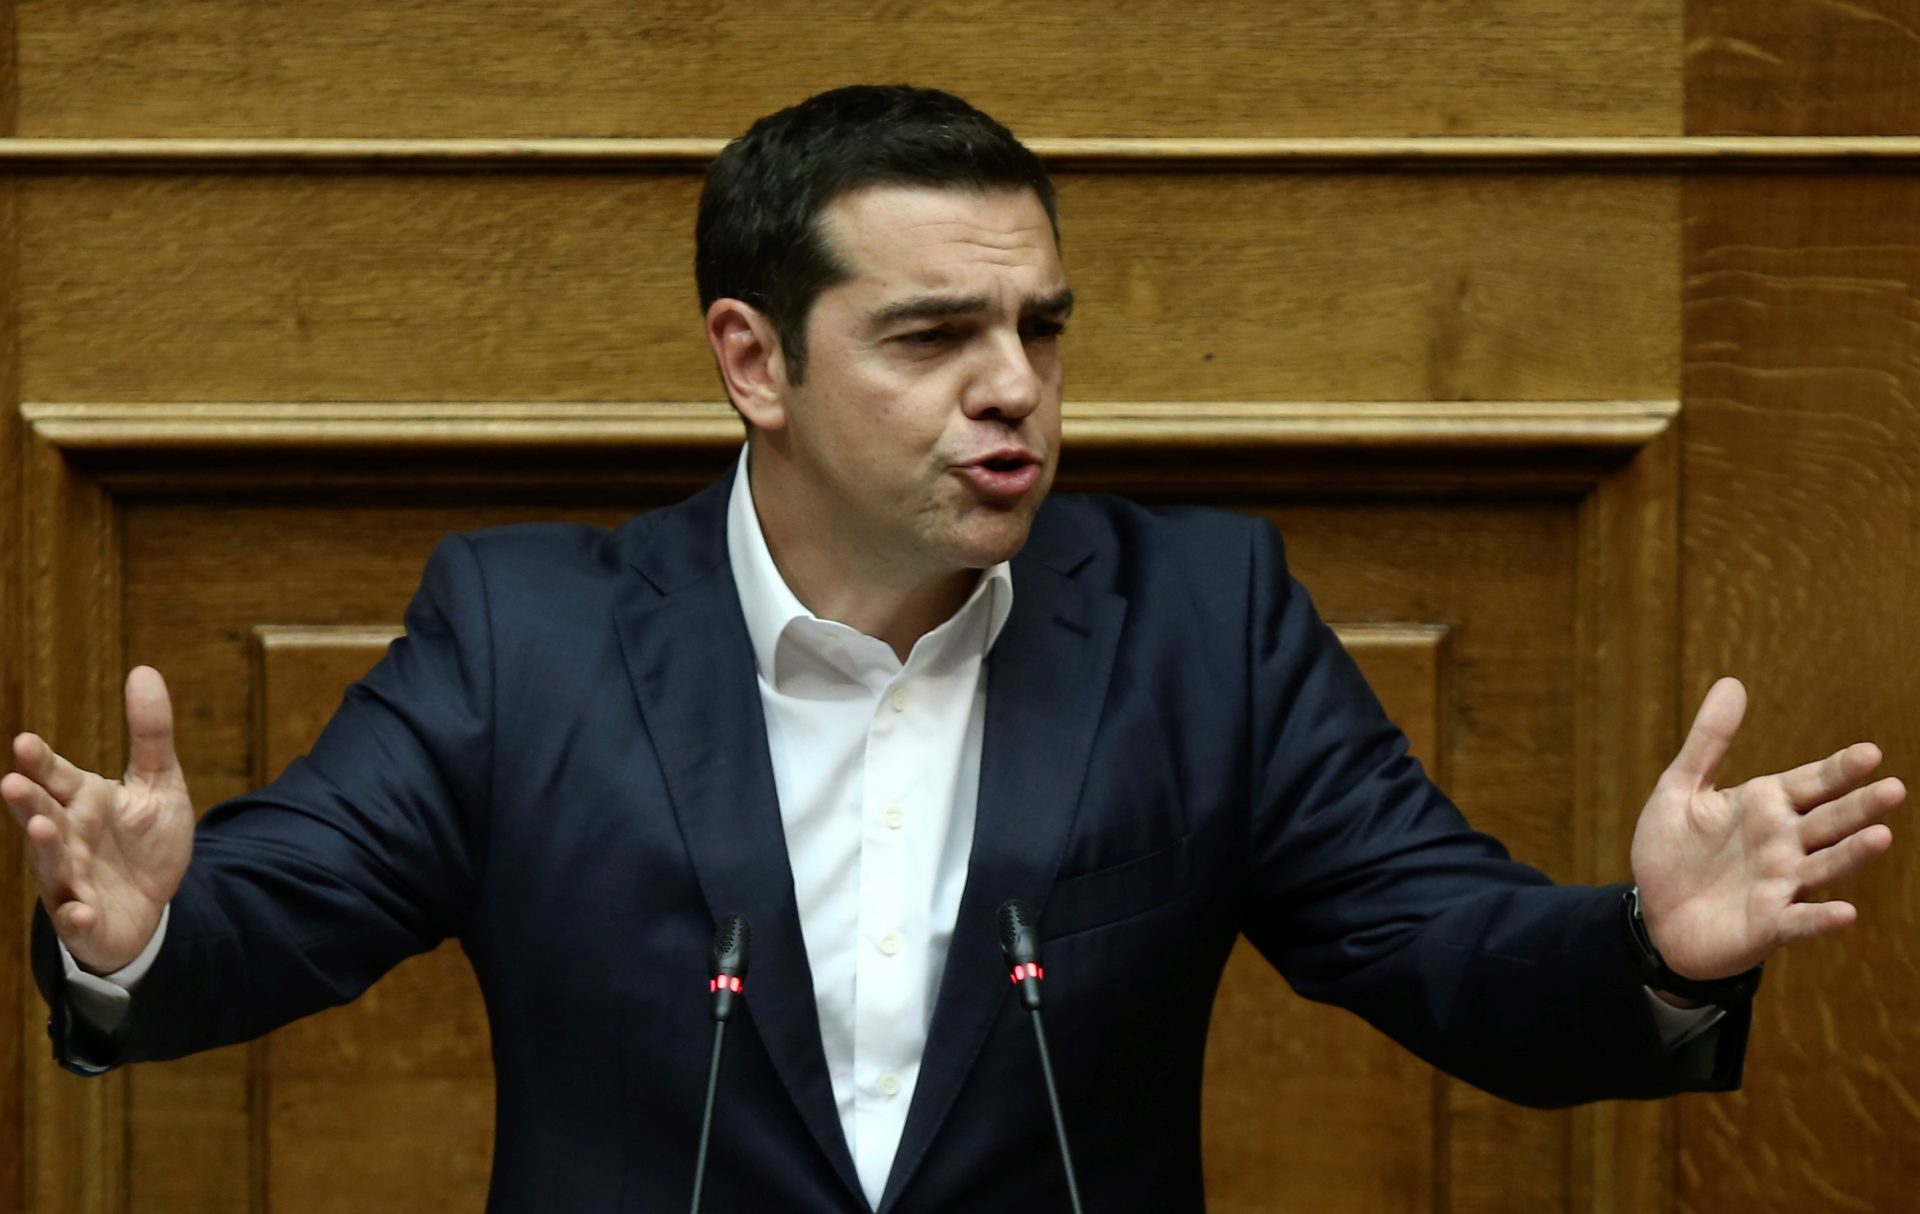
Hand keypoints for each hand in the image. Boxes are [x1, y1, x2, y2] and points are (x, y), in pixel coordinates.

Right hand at [3, 666, 193, 974]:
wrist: (153, 902)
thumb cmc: (145, 839)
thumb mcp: (159, 782)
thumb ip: (151, 733)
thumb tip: (145, 670)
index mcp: (83, 801)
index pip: (57, 776)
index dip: (42, 762)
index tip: (26, 743)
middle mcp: (68, 837)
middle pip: (43, 816)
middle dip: (28, 802)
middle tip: (13, 782)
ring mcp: (72, 879)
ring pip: (51, 864)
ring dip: (45, 849)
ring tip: (44, 828)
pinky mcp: (86, 918)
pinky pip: (77, 918)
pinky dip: (77, 915)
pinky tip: (80, 908)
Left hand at [1630, 676, 1901, 982]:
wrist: (1654, 915)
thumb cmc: (1673, 851)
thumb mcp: (1680, 789)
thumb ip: (1708, 741)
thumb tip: (1731, 682)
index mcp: (1766, 805)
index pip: (1811, 783)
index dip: (1839, 770)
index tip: (1870, 753)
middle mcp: (1783, 843)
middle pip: (1828, 821)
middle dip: (1859, 806)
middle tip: (1893, 789)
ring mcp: (1780, 884)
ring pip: (1824, 866)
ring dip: (1852, 855)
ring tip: (1881, 837)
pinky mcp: (1769, 924)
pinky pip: (1799, 921)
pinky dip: (1821, 918)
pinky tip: (1845, 913)